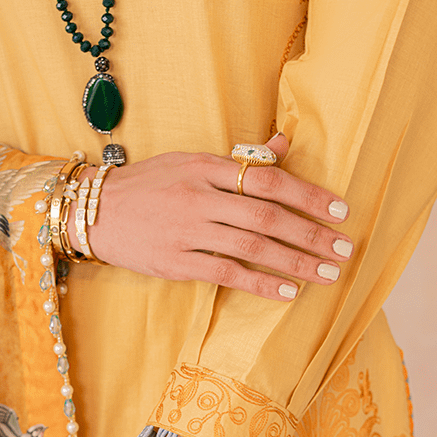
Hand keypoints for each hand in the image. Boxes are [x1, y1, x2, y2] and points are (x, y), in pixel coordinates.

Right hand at [67, 133, 352, 300]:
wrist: (94, 212)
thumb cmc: (146, 186)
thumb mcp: (189, 161)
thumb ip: (238, 160)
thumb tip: (284, 146)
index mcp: (205, 166)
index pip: (269, 179)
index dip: (309, 195)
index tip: (339, 212)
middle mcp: (199, 196)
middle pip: (267, 215)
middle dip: (310, 234)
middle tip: (343, 249)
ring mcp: (187, 230)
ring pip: (252, 245)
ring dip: (294, 261)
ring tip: (326, 273)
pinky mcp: (176, 262)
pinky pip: (226, 272)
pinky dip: (260, 282)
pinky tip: (287, 291)